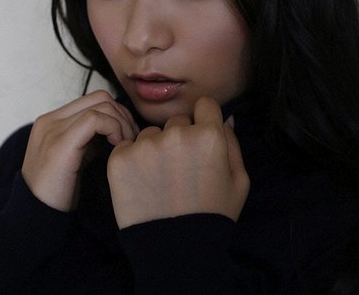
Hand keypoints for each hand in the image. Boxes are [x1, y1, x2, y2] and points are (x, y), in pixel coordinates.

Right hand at [21, 90, 137, 210]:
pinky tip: (118, 146)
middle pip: (100, 97)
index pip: (93, 99)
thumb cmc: (59, 193)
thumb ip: (90, 140)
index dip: (117, 113)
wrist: (37, 216)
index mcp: (52, 121)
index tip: (129, 134)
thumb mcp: (75, 159)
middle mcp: (50, 120)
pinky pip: (95, 119)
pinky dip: (114, 128)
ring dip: (122, 122)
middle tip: (133, 139)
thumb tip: (116, 129)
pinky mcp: (60, 143)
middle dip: (124, 115)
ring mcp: (53, 129)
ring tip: (126, 145)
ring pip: (100, 105)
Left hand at [107, 97, 248, 228]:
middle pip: (176, 121)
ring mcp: (145, 146)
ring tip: (160, 181)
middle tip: (180, 169)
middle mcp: (176, 134)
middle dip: (179, 138)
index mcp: (209, 135)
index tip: (199, 137)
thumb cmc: (212, 216)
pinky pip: (127, 146)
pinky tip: (142, 183)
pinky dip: (132, 160)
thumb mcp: (239, 181)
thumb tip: (226, 118)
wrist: (175, 252)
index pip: (204, 105)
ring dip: (154, 149)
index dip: (203, 120)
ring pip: (150, 134)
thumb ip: (232, 143)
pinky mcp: (120, 158)